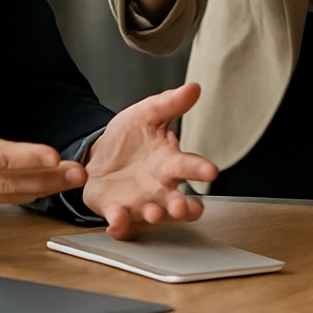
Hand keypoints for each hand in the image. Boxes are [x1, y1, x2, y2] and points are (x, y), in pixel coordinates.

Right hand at [0, 53, 84, 214]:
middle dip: (48, 177)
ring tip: (75, 178)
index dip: (25, 157)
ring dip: (45, 188)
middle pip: (10, 181)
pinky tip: (50, 187)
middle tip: (80, 172)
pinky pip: (2, 201)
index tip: (53, 155)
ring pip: (10, 195)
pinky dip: (28, 195)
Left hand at [81, 82, 218, 239]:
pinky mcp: (117, 212)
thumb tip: (193, 87)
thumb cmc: (130, 137)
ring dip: (155, 217)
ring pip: (154, 217)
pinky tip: (116, 221)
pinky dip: (120, 226)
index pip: (189, 166)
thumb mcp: (146, 114)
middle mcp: (160, 188)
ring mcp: (140, 203)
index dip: (200, 169)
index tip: (211, 171)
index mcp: (169, 162)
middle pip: (179, 203)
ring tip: (153, 213)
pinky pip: (122, 224)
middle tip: (182, 206)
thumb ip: (169, 104)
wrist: (100, 155)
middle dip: (183, 207)